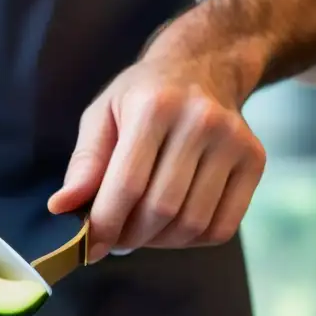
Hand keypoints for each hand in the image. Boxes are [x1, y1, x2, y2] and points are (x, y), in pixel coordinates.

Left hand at [47, 42, 265, 261]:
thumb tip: (60, 207)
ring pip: (191, 223)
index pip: (127, 185)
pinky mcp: (255, 160)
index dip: (104, 225)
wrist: (204, 66)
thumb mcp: (103, 115)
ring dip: (159, 242)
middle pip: (160, 208)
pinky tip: (173, 225)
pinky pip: (221, 227)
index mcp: (155, 107)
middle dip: (130, 236)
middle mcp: (200, 121)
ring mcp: (234, 141)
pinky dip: (190, 240)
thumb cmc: (143, 97)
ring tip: (141, 230)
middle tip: (115, 239)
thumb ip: (84, 162)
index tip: (88, 249)